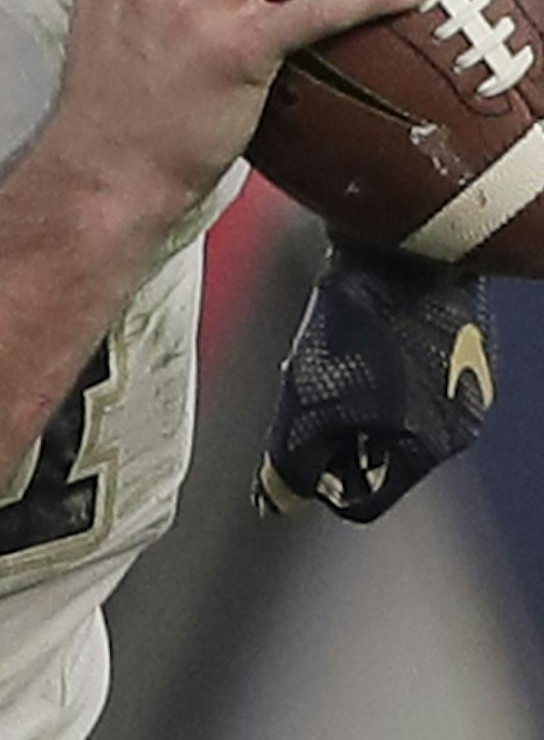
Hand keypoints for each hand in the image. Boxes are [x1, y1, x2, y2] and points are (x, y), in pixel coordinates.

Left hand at [255, 243, 496, 522]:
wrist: (399, 236)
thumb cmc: (360, 320)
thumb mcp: (311, 399)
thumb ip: (291, 463)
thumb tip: (275, 504)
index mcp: (430, 445)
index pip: (367, 499)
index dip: (320, 484)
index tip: (292, 456)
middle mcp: (458, 418)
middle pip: (380, 456)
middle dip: (336, 440)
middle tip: (304, 401)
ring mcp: (464, 373)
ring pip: (392, 412)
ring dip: (352, 399)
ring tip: (322, 360)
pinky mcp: (456, 333)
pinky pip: (406, 370)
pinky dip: (372, 364)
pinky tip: (347, 332)